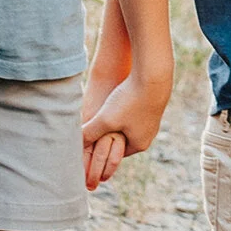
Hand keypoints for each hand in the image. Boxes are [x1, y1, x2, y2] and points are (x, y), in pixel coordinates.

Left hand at [83, 67, 171, 185]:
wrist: (154, 76)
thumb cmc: (130, 101)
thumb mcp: (105, 120)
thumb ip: (90, 133)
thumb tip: (76, 145)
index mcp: (138, 144)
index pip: (114, 154)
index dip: (100, 148)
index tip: (89, 140)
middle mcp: (148, 135)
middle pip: (121, 139)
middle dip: (108, 134)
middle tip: (96, 126)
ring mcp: (152, 121)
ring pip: (128, 125)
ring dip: (116, 120)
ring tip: (106, 111)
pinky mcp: (153, 106)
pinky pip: (135, 112)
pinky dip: (125, 108)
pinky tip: (118, 98)